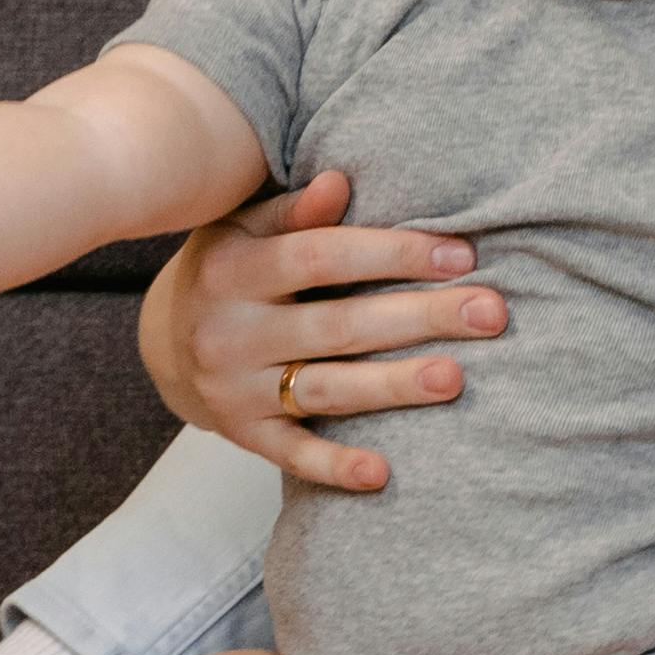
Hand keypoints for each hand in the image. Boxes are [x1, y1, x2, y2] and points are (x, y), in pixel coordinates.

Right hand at [145, 168, 503, 492]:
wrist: (163, 342)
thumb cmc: (229, 268)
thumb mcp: (242, 227)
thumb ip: (294, 211)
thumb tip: (341, 181)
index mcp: (234, 268)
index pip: (324, 255)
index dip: (394, 253)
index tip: (462, 254)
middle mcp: (230, 331)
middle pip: (339, 325)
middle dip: (420, 317)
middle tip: (491, 313)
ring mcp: (235, 389)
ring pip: (326, 390)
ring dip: (393, 386)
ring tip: (455, 378)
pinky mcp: (244, 434)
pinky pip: (293, 456)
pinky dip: (335, 467)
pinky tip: (383, 474)